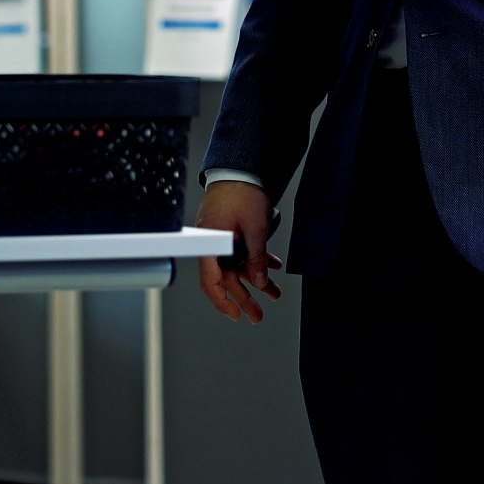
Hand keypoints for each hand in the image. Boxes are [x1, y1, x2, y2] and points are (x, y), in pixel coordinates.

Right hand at [195, 179, 281, 322]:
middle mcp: (213, 245)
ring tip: (273, 294)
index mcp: (211, 244)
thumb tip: (260, 282)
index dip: (223, 301)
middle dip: (244, 297)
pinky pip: (242, 253)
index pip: (211, 281)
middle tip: (257, 315)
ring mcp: (221, 239)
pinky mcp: (230, 233)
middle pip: (227, 278)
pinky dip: (257, 261)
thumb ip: (256, 257)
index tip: (235, 314)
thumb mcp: (255, 228)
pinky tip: (273, 267)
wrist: (242, 168)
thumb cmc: (242, 193)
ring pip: (237, 267)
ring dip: (255, 280)